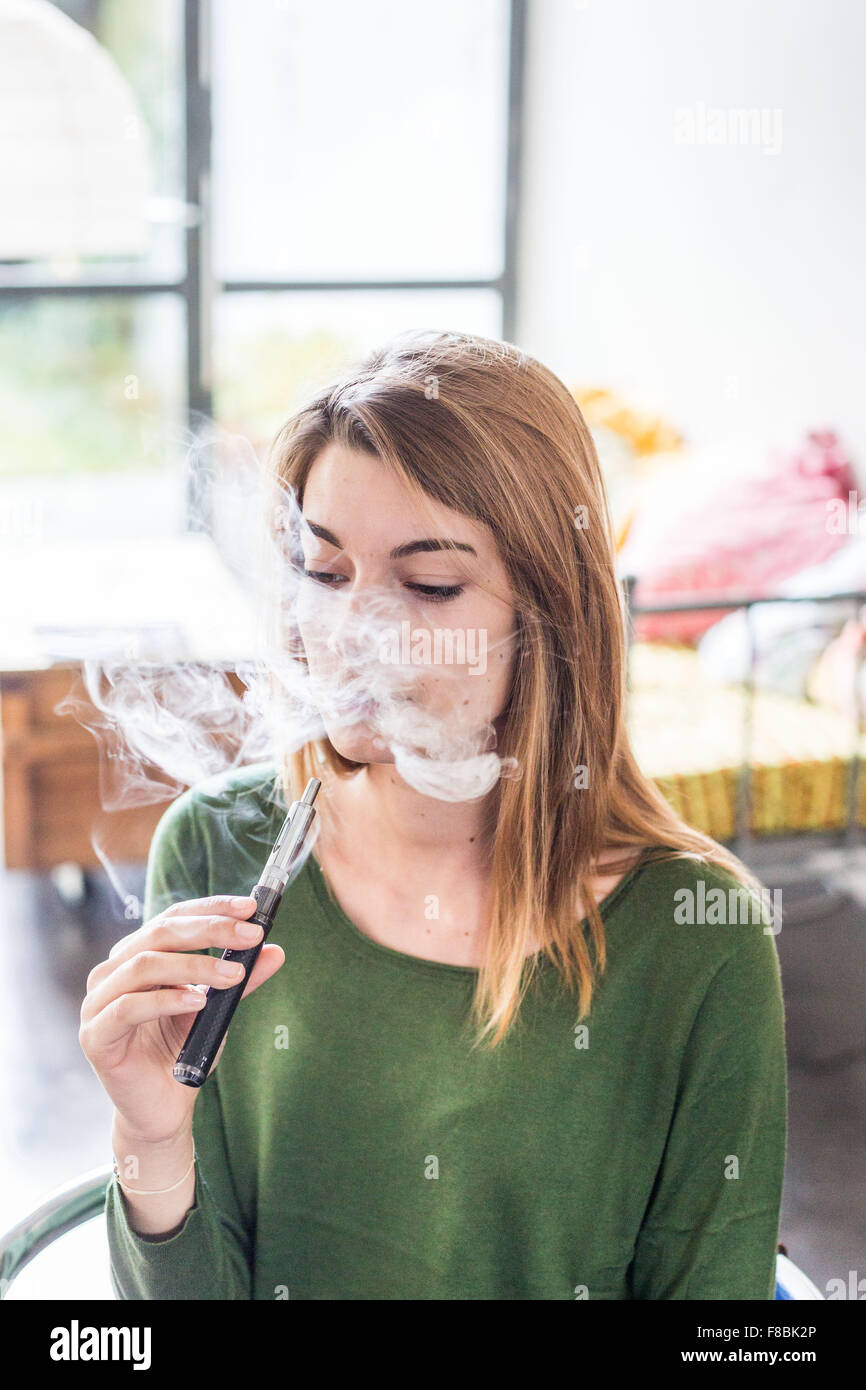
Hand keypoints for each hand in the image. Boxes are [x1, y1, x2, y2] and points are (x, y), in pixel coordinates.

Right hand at [79, 894, 284, 1143]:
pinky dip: (166, 999)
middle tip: (251, 936)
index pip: (173, 917)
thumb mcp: (217, 1008)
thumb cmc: (183, 1052)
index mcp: (137, 956)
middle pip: (159, 933)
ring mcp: (98, 1002)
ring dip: (195, 966)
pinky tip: (197, 1002)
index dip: (211, 908)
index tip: (250, 907)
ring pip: (144, 965)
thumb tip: (275, 950)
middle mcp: (112, 972)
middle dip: (210, 930)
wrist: (163, 1109)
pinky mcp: (95, 1035)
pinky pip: (128, 1007)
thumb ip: (239, 979)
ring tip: (232, 976)